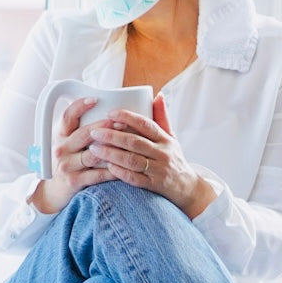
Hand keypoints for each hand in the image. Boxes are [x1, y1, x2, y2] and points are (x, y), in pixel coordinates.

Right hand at [31, 96, 118, 213]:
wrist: (55, 190)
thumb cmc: (67, 161)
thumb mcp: (67, 142)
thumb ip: (79, 127)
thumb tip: (99, 106)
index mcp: (60, 135)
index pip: (67, 116)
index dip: (79, 106)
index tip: (95, 100)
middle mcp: (61, 148)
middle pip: (84, 134)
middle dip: (104, 126)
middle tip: (121, 121)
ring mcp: (67, 165)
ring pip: (93, 154)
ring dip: (112, 148)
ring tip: (128, 142)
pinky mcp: (74, 181)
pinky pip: (98, 174)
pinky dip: (113, 170)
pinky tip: (126, 165)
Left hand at [84, 96, 217, 216]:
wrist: (187, 187)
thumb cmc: (173, 158)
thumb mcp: (171, 137)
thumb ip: (162, 117)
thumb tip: (158, 95)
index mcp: (165, 138)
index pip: (145, 124)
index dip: (127, 118)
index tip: (109, 113)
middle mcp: (162, 153)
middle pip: (135, 142)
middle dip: (112, 136)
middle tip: (94, 132)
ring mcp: (158, 170)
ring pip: (132, 160)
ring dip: (112, 154)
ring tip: (94, 149)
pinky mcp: (154, 185)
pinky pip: (135, 179)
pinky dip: (120, 172)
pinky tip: (107, 167)